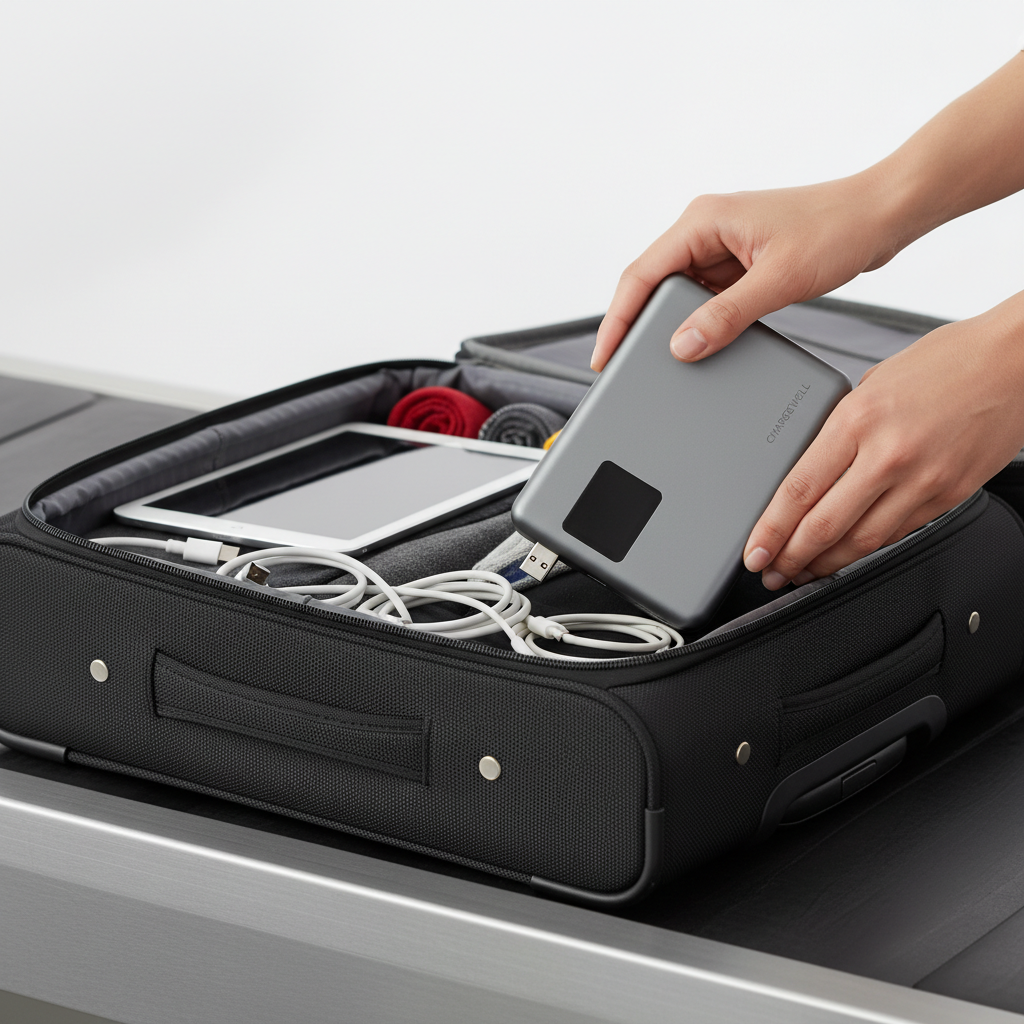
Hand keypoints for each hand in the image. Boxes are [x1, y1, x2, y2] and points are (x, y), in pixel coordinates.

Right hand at [590, 173, 903, 371]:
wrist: (883, 214)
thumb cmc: (839, 228)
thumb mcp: (777, 280)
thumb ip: (726, 316)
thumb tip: (683, 346)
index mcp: (703, 220)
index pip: (641, 275)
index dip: (617, 319)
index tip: (604, 355)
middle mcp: (706, 228)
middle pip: (653, 284)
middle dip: (637, 326)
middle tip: (624, 366)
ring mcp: (722, 245)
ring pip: (678, 293)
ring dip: (670, 325)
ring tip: (659, 360)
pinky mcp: (740, 261)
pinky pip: (705, 296)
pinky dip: (699, 322)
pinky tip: (700, 344)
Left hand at [743, 293, 1023, 589]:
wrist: (1017, 360)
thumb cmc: (947, 361)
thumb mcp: (873, 382)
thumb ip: (840, 427)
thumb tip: (811, 468)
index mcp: (859, 419)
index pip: (799, 489)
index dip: (771, 530)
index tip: (754, 551)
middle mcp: (889, 454)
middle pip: (825, 526)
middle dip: (790, 558)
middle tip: (769, 572)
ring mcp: (923, 481)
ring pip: (862, 542)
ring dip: (825, 564)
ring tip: (801, 572)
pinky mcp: (950, 496)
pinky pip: (897, 534)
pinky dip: (866, 550)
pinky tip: (847, 556)